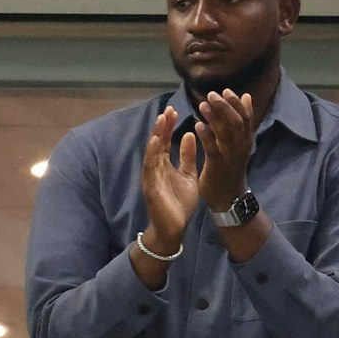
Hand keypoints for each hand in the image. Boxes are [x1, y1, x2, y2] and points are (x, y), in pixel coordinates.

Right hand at [139, 106, 198, 250]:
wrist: (175, 228)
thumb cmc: (179, 203)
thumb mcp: (188, 176)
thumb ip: (187, 157)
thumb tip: (188, 135)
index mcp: (164, 165)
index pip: (165, 141)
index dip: (169, 126)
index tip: (175, 110)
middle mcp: (155, 168)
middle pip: (157, 143)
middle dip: (162, 126)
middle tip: (168, 109)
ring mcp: (151, 177)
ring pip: (152, 152)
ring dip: (156, 136)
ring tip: (161, 120)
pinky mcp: (150, 186)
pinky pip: (150, 168)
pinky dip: (151, 154)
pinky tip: (155, 142)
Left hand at [193, 89, 253, 209]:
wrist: (228, 197)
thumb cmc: (230, 167)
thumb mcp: (239, 142)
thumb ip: (241, 121)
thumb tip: (246, 97)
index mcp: (246, 140)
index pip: (245, 117)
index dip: (236, 103)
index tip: (226, 90)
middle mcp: (241, 146)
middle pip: (237, 122)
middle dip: (225, 107)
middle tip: (212, 94)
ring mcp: (230, 156)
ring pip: (225, 133)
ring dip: (214, 118)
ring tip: (203, 105)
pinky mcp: (218, 166)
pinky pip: (213, 148)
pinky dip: (206, 135)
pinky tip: (197, 125)